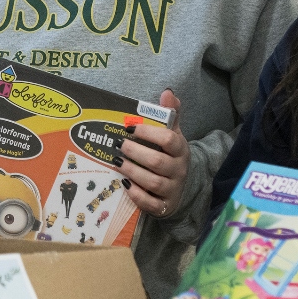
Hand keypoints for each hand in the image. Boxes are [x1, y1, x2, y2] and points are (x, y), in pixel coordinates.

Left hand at [119, 89, 188, 219]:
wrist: (179, 188)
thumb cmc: (170, 157)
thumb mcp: (172, 136)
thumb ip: (170, 115)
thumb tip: (167, 92)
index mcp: (180, 150)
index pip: (169, 140)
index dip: (148, 133)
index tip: (129, 128)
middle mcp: (178, 170)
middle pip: (158, 162)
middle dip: (136, 153)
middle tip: (119, 145)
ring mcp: (172, 189)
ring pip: (152, 182)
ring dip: (132, 171)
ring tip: (117, 162)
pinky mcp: (163, 206)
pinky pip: (150, 203)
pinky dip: (136, 195)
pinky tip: (124, 184)